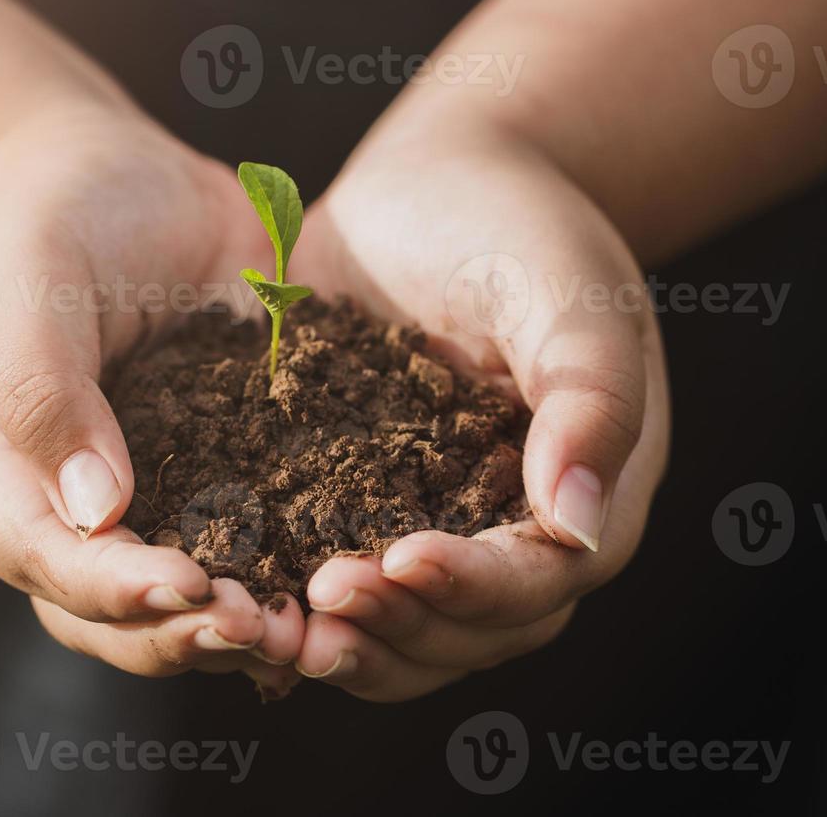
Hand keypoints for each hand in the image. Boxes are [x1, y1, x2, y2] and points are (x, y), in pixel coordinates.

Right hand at [0, 106, 303, 697]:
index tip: (185, 589)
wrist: (112, 169)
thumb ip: (42, 388)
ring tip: (314, 632)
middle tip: (259, 630)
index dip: (109, 585)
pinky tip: (355, 577)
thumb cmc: (42, 209)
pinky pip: (254, 532)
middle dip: (182, 629)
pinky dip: (296, 565)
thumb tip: (97, 512)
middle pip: (107, 607)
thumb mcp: (21, 279)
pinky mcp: (221, 465)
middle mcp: (64, 502)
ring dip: (244, 620)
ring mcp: (147, 490)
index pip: (38, 553)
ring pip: (184, 593)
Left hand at [288, 115, 670, 700]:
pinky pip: (332, 576)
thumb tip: (576, 526)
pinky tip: (235, 595)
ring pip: (400, 631)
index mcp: (585, 496)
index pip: (538, 580)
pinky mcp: (358, 507)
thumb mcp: (568, 293)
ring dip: (344, 641)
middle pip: (466, 632)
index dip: (474, 586)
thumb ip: (591, 399)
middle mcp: (511, 534)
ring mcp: (433, 528)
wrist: (439, 186)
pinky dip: (291, 600)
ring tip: (272, 630)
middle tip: (320, 605)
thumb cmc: (521, 225)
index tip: (400, 558)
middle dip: (397, 628)